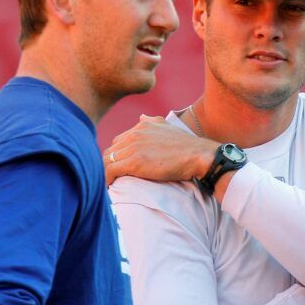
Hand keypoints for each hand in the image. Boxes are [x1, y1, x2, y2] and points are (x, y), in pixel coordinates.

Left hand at [104, 115, 218, 185]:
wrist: (198, 156)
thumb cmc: (187, 146)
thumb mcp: (167, 127)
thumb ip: (152, 122)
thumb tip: (141, 117)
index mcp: (142, 126)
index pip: (118, 141)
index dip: (117, 155)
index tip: (119, 167)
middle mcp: (135, 134)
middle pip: (110, 150)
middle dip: (109, 164)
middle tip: (112, 178)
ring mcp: (134, 147)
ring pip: (107, 160)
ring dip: (106, 172)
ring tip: (109, 183)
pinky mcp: (135, 162)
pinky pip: (111, 170)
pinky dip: (107, 179)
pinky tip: (110, 186)